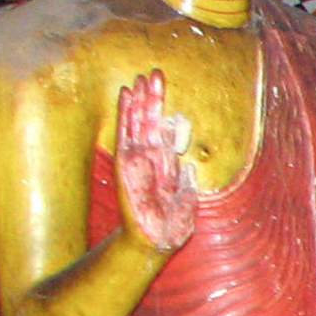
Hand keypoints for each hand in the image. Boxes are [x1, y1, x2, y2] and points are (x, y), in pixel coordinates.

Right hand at [114, 70, 195, 257]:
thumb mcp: (185, 202)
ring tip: (139, 79)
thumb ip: (187, 185)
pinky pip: (125, 132)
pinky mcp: (126, 163)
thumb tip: (189, 167)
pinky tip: (126, 95)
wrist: (155, 241)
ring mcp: (136, 158)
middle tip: (155, 73)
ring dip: (139, 101)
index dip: (164, 113)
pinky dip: (125, 113)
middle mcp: (150, 158)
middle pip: (150, 122)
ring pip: (137, 123)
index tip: (165, 96)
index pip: (164, 133)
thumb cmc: (170, 225)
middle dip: (153, 99)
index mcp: (165, 165)